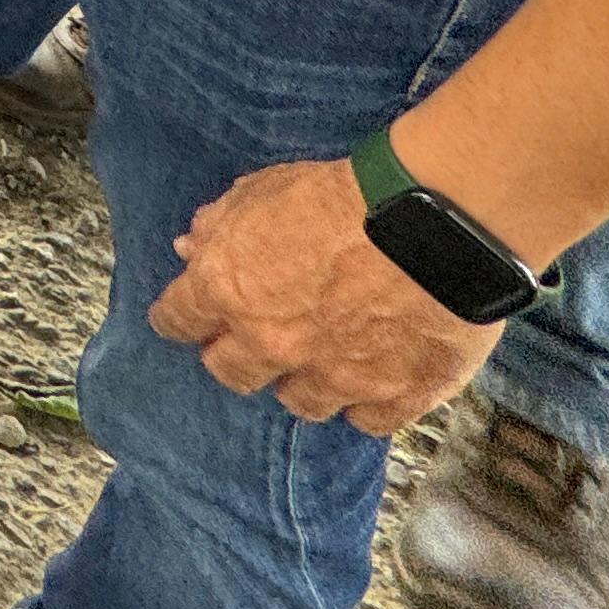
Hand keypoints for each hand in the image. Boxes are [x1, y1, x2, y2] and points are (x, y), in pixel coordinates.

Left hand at [151, 155, 504, 432]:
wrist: (432, 223)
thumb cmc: (345, 196)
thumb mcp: (265, 188)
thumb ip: (221, 223)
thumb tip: (193, 246)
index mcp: (228, 290)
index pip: (177, 319)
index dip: (179, 317)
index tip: (185, 317)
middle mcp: (272, 344)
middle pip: (230, 373)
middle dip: (234, 356)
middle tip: (252, 339)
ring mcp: (334, 377)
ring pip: (300, 403)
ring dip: (301, 383)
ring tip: (315, 361)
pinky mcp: (394, 397)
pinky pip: (367, 420)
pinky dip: (366, 403)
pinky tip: (371, 383)